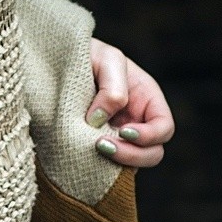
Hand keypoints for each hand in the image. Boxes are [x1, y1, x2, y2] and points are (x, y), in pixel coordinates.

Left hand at [87, 37, 174, 167]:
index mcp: (147, 100)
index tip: (123, 130)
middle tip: (102, 145)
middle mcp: (137, 122)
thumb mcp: (107, 59)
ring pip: (130, 165)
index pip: (164, 127)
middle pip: (153, 153)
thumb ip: (113, 87)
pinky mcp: (97, 149)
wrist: (58, 60)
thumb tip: (100, 121)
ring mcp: (118, 138)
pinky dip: (98, 166)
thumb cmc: (90, 54)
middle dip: (132, 155)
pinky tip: (81, 155)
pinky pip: (106, 167)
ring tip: (91, 148)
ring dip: (114, 163)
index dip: (150, 135)